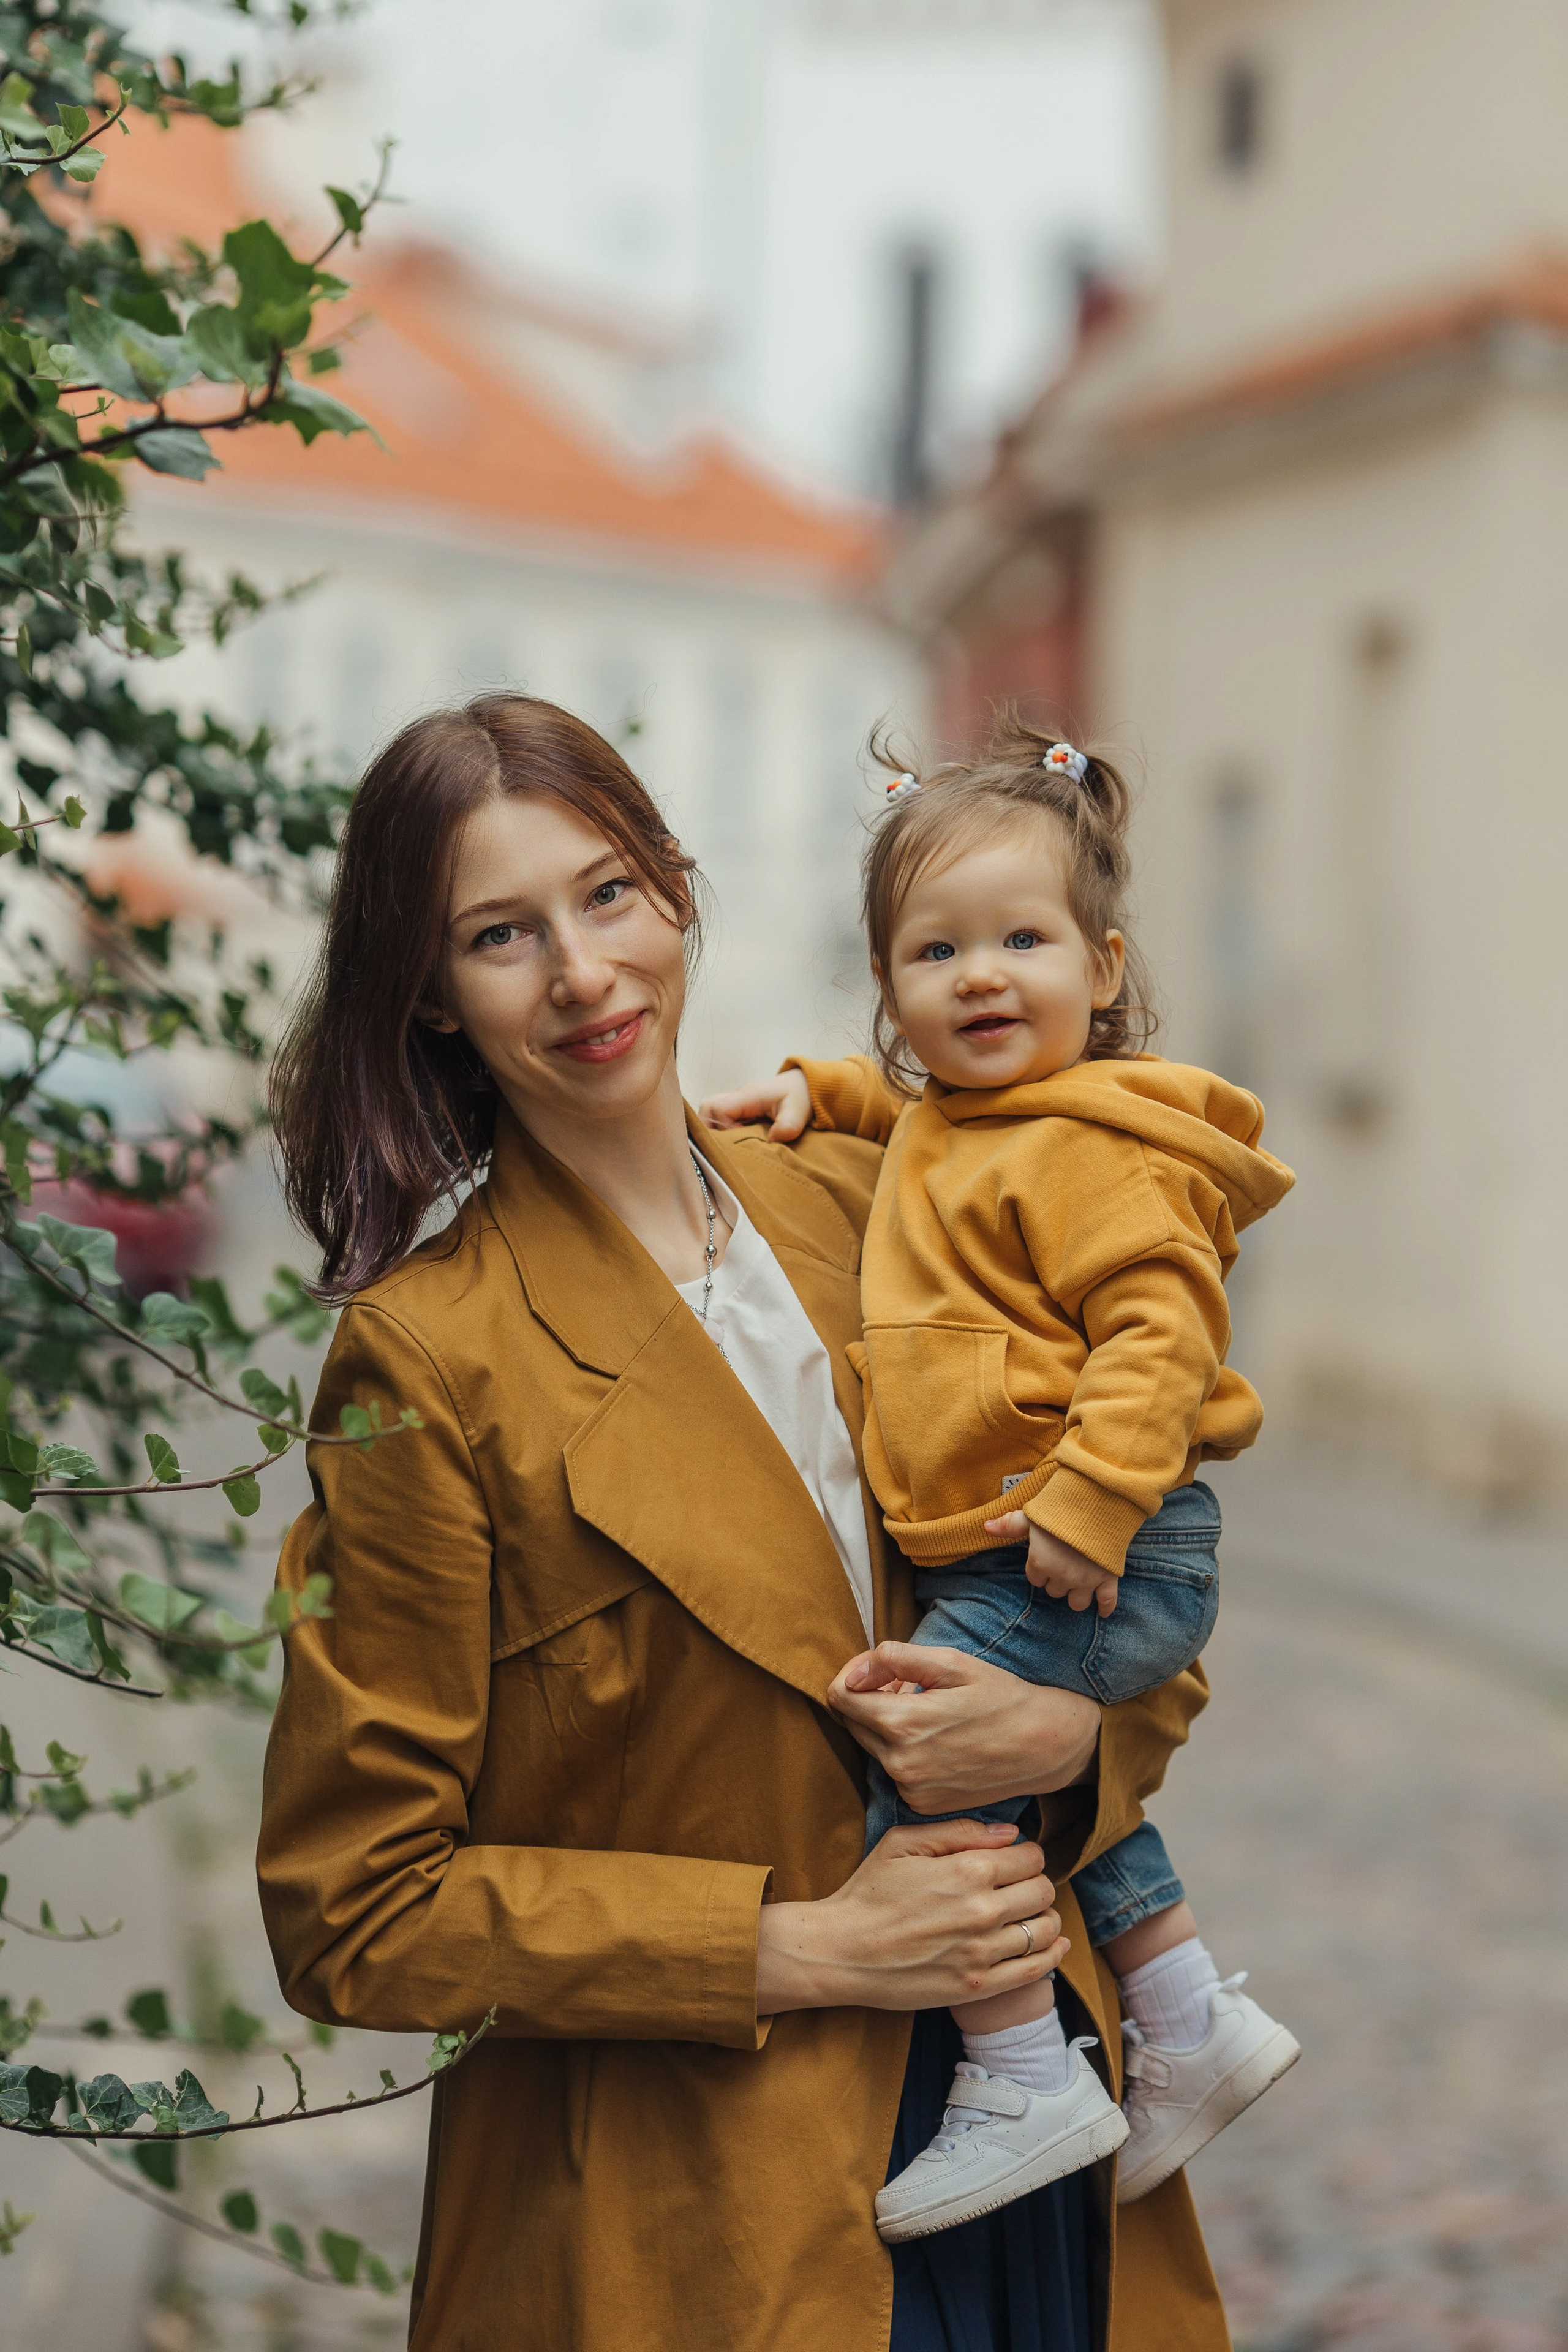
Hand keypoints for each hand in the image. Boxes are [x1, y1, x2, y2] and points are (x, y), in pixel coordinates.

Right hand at [699, 1069, 811, 1141]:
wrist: (807, 1086)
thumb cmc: (801, 1096)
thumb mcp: (799, 1112)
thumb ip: (788, 1125)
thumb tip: (773, 1138)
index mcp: (748, 1096)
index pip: (718, 1108)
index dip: (723, 1128)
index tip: (740, 1140)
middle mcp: (737, 1098)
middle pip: (707, 1109)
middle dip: (710, 1130)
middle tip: (728, 1147)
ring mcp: (737, 1104)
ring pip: (710, 1115)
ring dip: (716, 1132)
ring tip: (731, 1147)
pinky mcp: (739, 1112)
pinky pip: (720, 1119)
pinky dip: (723, 1133)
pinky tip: (737, 1144)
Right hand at [755, 1817, 1067, 2015]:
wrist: (843, 1951)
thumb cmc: (869, 1892)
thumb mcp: (903, 1842)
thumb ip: (959, 1831)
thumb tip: (1009, 1832)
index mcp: (967, 1870)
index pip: (1030, 1856)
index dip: (1026, 1854)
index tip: (1014, 1860)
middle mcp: (982, 1911)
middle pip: (1043, 1891)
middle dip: (1036, 1883)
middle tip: (1019, 1887)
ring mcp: (982, 1952)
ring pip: (1044, 1929)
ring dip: (1045, 1918)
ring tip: (1029, 1914)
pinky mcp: (979, 1987)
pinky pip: (1036, 1970)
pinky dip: (1053, 1954)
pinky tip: (1054, 1944)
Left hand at [827, 1642, 1099, 1813]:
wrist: (1046, 1747)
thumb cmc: (1002, 1697)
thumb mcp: (952, 1663)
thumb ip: (893, 1660)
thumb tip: (854, 1674)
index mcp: (903, 1724)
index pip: (840, 1697)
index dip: (854, 1674)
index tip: (881, 1668)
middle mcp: (899, 1764)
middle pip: (852, 1723)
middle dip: (871, 1699)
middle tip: (910, 1685)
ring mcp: (911, 1789)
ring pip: (872, 1746)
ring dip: (889, 1724)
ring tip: (931, 1710)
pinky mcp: (922, 1804)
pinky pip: (894, 1769)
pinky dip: (905, 1750)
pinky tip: (940, 1738)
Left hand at [983, 1511, 1119, 1616]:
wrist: (1097, 1503)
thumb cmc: (1061, 1507)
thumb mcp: (1032, 1515)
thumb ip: (1010, 1525)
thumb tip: (986, 1526)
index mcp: (1041, 1562)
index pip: (1035, 1579)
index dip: (1039, 1568)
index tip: (1046, 1557)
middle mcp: (1062, 1576)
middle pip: (1055, 1591)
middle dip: (1057, 1580)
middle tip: (1063, 1563)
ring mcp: (1086, 1579)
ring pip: (1077, 1602)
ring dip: (1076, 1594)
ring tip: (1077, 1583)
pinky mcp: (1107, 1577)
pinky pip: (1107, 1600)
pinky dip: (1105, 1606)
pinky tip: (1103, 1611)